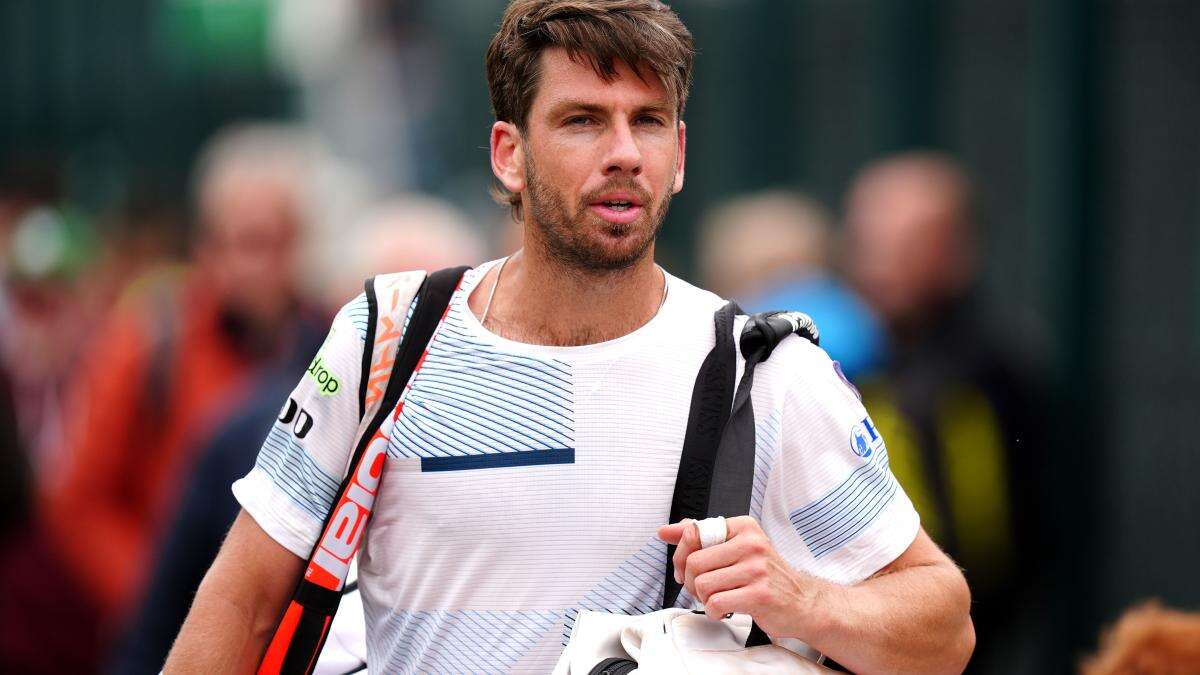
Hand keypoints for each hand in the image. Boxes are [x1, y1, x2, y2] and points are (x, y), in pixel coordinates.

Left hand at [657, 516, 826, 638]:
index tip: (684, 567)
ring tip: (718, 598)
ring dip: (703, 598)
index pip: (694, 532)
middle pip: (694, 562)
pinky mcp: (759, 595)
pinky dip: (714, 611)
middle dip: (690, 581)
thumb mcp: (738, 548)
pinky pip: (715, 603)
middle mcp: (751, 544)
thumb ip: (702, 537)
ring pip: (702, 584)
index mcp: (744, 527)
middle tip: (701, 589)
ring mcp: (757, 569)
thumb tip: (666, 531)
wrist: (803, 602)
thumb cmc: (766, 576)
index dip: (681, 554)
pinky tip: (726, 609)